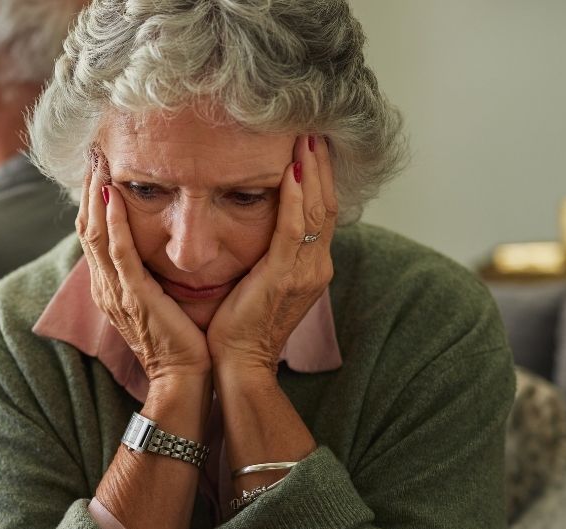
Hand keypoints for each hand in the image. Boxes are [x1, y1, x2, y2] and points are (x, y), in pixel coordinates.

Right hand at [77, 147, 211, 380]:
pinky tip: (112, 196)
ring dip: (94, 195)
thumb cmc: (181, 340)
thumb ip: (152, 272)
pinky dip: (112, 223)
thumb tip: (161, 243)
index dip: (92, 197)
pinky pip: (117, 253)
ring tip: (97, 161)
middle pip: (86, 226)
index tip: (99, 164)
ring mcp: (116, 291)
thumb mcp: (160, 299)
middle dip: (87, 187)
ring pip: (95, 234)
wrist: (186, 377)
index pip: (93, 232)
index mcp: (111, 286)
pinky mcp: (133, 297)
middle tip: (92, 151)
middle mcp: (106, 286)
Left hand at [206, 134, 338, 371]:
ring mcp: (305, 272)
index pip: (322, 211)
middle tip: (314, 128)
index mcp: (311, 266)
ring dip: (311, 171)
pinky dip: (295, 198)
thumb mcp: (261, 281)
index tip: (312, 144)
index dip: (320, 176)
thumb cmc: (240, 324)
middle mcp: (316, 266)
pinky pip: (295, 229)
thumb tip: (259, 222)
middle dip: (320, 164)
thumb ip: (269, 252)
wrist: (239, 363)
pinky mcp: (285, 277)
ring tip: (305, 137)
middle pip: (326, 204)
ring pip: (316, 210)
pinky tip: (290, 171)